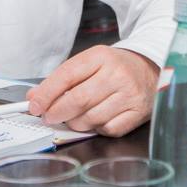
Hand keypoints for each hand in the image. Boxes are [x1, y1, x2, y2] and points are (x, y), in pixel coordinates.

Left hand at [26, 46, 158, 136]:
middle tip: (48, 116)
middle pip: (77, 100)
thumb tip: (35, 97)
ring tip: (75, 117)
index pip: (67, 75)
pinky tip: (97, 119)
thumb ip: (63, 78)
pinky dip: (97, 129)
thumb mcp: (90, 63)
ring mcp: (129, 95)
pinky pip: (108, 130)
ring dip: (75, 123)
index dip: (47, 93)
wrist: (151, 68)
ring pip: (90, 119)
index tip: (34, 105)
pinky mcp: (137, 113)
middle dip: (57, 112)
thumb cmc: (116, 67)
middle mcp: (117, 75)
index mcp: (101, 56)